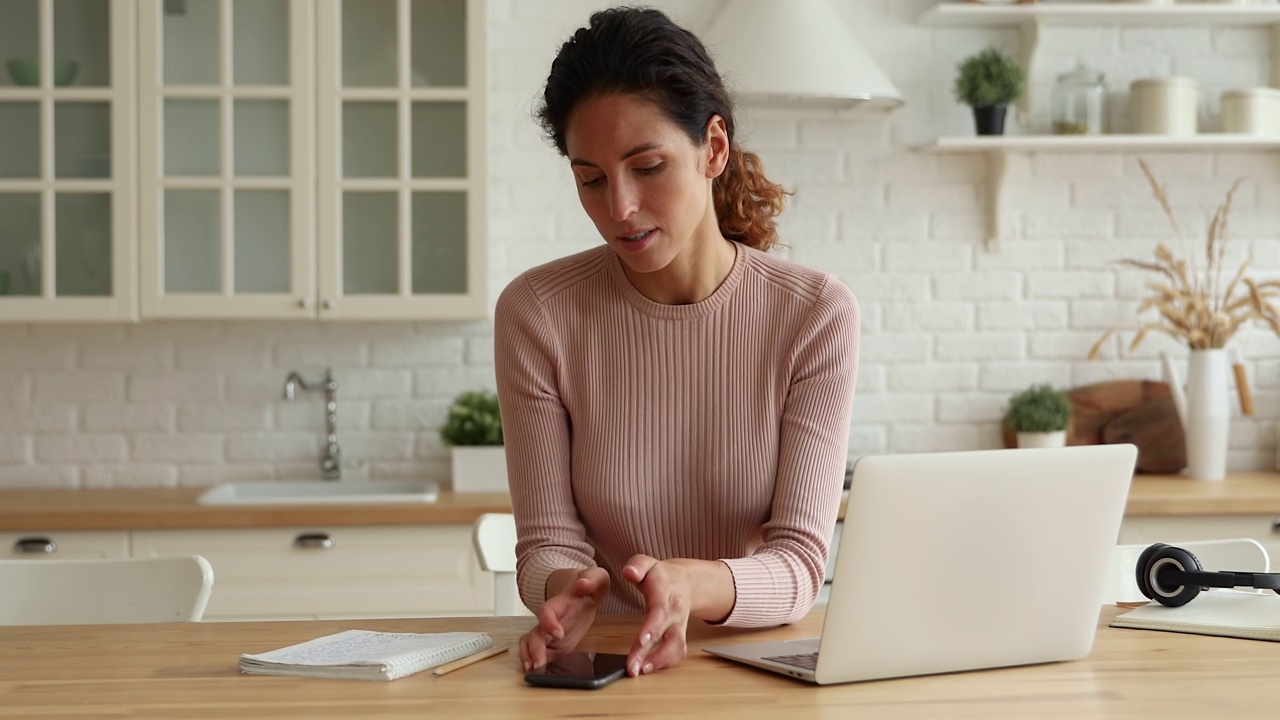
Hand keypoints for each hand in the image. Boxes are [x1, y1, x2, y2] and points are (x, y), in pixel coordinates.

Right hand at [519, 567, 609, 671]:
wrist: (585, 594)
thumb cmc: (589, 585)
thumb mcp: (596, 576)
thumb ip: (592, 578)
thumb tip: (582, 583)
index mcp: (558, 603)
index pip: (546, 611)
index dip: (549, 622)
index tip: (558, 633)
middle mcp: (549, 620)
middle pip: (534, 633)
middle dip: (534, 649)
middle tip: (538, 663)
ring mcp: (547, 633)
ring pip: (529, 644)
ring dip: (529, 657)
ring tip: (533, 671)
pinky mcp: (552, 645)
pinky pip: (538, 654)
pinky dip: (535, 663)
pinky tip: (537, 674)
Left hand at [621, 555, 693, 676]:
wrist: (688, 581)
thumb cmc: (660, 575)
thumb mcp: (647, 563)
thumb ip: (637, 565)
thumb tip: (628, 572)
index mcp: (665, 591)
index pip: (660, 610)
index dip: (652, 627)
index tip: (641, 642)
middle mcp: (675, 611)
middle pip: (667, 634)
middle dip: (651, 653)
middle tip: (633, 668)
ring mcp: (680, 625)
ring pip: (676, 647)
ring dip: (659, 662)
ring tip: (639, 671)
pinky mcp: (680, 636)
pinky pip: (677, 652)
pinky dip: (665, 663)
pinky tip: (648, 669)